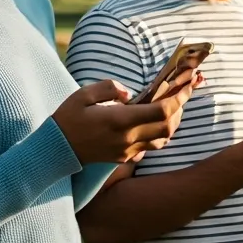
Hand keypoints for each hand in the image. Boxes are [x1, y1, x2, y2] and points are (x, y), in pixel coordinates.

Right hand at [53, 70, 197, 164]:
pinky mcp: (124, 158)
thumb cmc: (68, 118)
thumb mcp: (83, 94)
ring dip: (173, 122)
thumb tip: (129, 93)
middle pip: (168, 126)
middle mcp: (128, 138)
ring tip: (173, 106)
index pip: (161, 110)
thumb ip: (109, 88)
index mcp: (120, 120)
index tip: (186, 84)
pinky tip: (154, 122)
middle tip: (183, 92)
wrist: (57, 149)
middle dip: (181, 108)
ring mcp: (128, 151)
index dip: (178, 97)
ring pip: (163, 139)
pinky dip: (159, 134)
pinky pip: (150, 146)